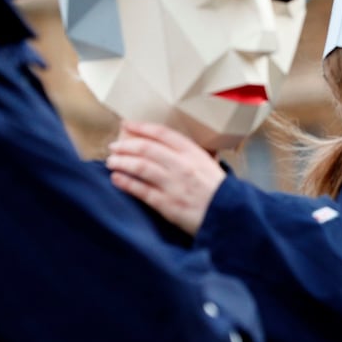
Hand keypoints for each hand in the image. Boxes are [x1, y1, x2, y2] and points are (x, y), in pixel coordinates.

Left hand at [106, 121, 225, 234]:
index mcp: (194, 154)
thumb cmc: (220, 192)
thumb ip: (192, 155)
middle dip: (126, 145)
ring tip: (111, 162)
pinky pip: (141, 190)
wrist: (230, 216)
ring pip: (140, 167)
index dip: (141, 127)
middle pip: (146, 149)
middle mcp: (182, 166)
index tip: (126, 124)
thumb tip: (172, 147)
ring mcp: (174, 185)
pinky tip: (116, 179)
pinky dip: (126, 183)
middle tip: (114, 146)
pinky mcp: (168, 204)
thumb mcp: (211, 166)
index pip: (162, 134)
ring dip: (122, 162)